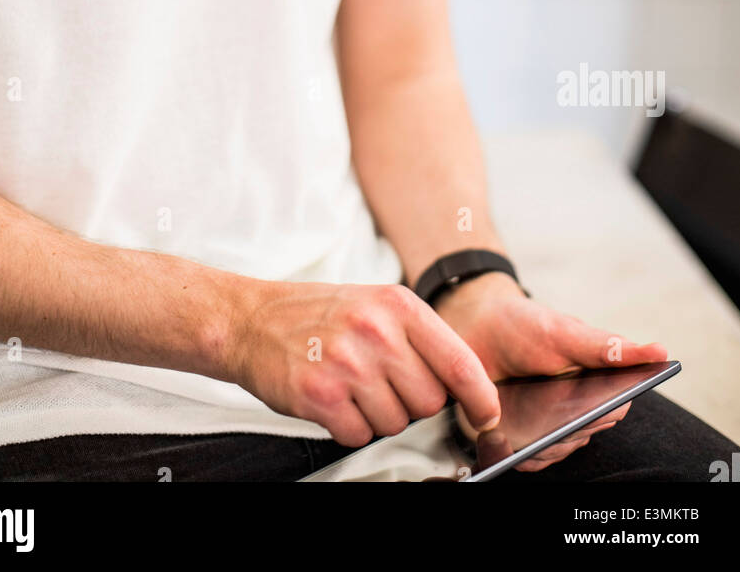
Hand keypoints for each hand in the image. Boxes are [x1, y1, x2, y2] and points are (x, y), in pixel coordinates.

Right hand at [224, 278, 502, 447]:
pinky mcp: (321, 395)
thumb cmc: (317, 314)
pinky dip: (347, 427)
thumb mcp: (375, 304)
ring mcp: (348, 364)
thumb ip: (418, 337)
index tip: (487, 413)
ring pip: (395, 422)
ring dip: (376, 415)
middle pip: (429, 401)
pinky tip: (332, 399)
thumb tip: (463, 381)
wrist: (252, 320)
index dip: (480, 396)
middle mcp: (377, 331)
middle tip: (379, 382)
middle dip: (409, 402)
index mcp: (397, 305)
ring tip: (350, 385)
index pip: (459, 361)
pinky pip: (358, 435)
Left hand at [434, 271, 667, 471]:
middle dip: (575, 427)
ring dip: (547, 443)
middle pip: (587, 434)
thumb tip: (659, 351)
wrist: (471, 326)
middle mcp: (575, 411)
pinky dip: (522, 455)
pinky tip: (511, 444)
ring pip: (559, 451)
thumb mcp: (564, 331)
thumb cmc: (524, 326)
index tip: (601, 407)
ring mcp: (548, 427)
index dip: (609, 411)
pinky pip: (529, 459)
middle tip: (562, 417)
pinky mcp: (520, 439)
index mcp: (595, 383)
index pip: (616, 409)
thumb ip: (606, 346)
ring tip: (533, 430)